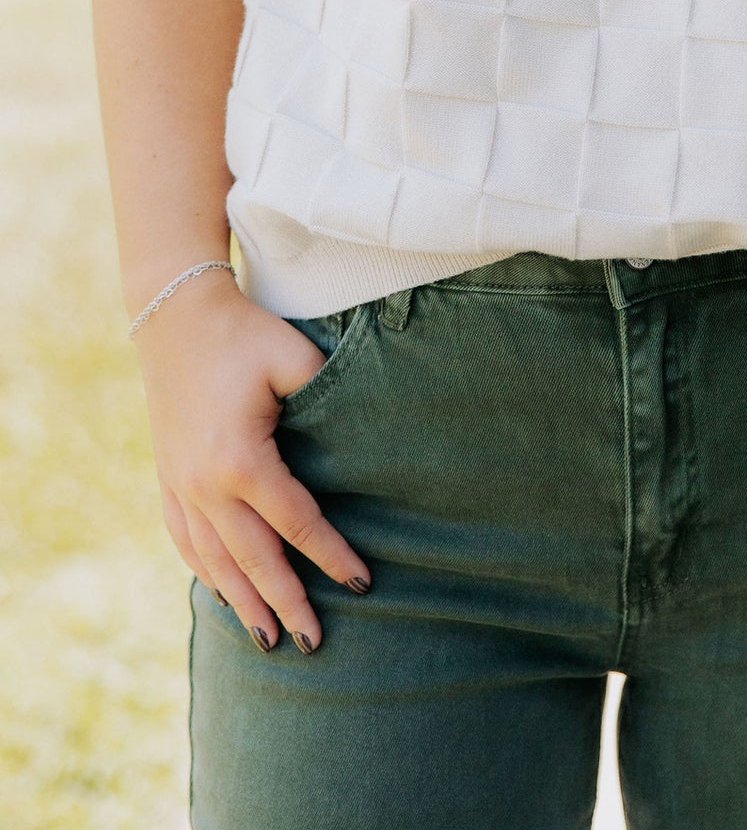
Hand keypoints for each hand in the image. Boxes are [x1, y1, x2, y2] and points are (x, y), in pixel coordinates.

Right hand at [131, 266, 370, 652]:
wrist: (175, 317)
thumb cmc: (245, 334)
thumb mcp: (294, 356)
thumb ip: (329, 393)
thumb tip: (368, 429)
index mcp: (242, 460)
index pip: (296, 523)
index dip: (330, 555)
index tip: (362, 582)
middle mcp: (205, 485)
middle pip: (254, 559)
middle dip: (286, 602)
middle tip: (314, 641)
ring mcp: (180, 485)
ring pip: (214, 560)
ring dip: (242, 601)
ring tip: (267, 639)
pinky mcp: (167, 478)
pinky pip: (185, 540)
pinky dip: (205, 571)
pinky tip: (222, 594)